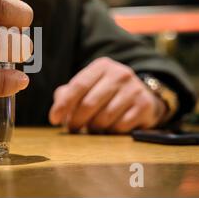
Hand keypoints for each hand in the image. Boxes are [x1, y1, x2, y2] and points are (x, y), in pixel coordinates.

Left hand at [49, 57, 166, 133]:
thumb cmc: (105, 93)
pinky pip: (119, 126)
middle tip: (72, 129)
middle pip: (89, 104)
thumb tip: (57, 111)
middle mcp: (119, 74)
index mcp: (101, 66)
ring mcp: (134, 89)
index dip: (64, 105)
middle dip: (76, 120)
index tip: (54, 119)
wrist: (142, 96)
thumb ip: (67, 94)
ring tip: (92, 127)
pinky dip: (110, 131)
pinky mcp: (144, 106)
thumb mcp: (87, 87)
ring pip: (104, 118)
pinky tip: (110, 127)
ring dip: (93, 128)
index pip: (78, 86)